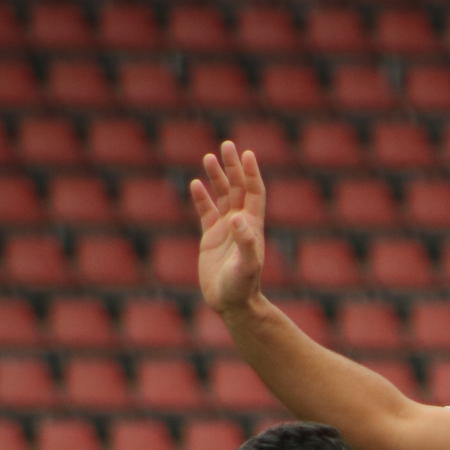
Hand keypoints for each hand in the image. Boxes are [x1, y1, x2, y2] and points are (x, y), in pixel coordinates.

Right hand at [189, 141, 268, 316]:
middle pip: (237, 189)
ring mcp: (225, 230)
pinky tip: (196, 184)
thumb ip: (245, 243)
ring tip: (209, 157)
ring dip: (216, 177)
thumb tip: (237, 219)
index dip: (250, 173)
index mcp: (252, 226)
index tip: (246, 153)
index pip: (253, 192)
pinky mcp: (211, 238)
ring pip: (221, 197)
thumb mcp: (246, 265)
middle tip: (227, 145)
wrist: (232, 304)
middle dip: (233, 167)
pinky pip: (206, 212)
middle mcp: (240, 224)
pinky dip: (201, 198)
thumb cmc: (242, 287)